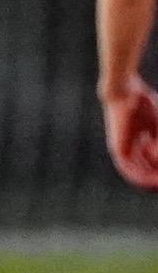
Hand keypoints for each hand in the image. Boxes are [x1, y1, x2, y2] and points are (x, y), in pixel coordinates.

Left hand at [100, 76, 157, 191]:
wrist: (125, 91)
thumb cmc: (142, 102)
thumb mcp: (156, 122)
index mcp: (135, 142)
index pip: (147, 162)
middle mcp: (126, 148)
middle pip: (143, 170)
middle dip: (155, 178)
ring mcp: (120, 150)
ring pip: (136, 173)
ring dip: (150, 181)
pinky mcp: (117, 149)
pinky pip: (128, 170)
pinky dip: (141, 177)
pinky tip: (154, 181)